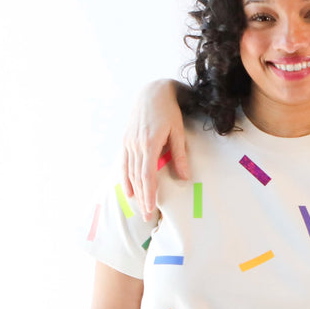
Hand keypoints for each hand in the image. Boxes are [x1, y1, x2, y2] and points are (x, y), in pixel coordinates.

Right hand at [122, 79, 188, 217]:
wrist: (152, 92)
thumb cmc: (169, 111)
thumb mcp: (178, 132)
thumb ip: (179, 156)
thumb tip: (185, 178)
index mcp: (149, 143)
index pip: (148, 175)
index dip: (149, 193)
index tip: (151, 208)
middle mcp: (136, 144)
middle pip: (138, 177)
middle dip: (143, 198)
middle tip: (148, 216)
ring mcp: (128, 143)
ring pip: (130, 172)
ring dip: (135, 191)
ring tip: (140, 208)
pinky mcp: (126, 141)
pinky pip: (125, 164)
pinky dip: (126, 179)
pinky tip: (129, 191)